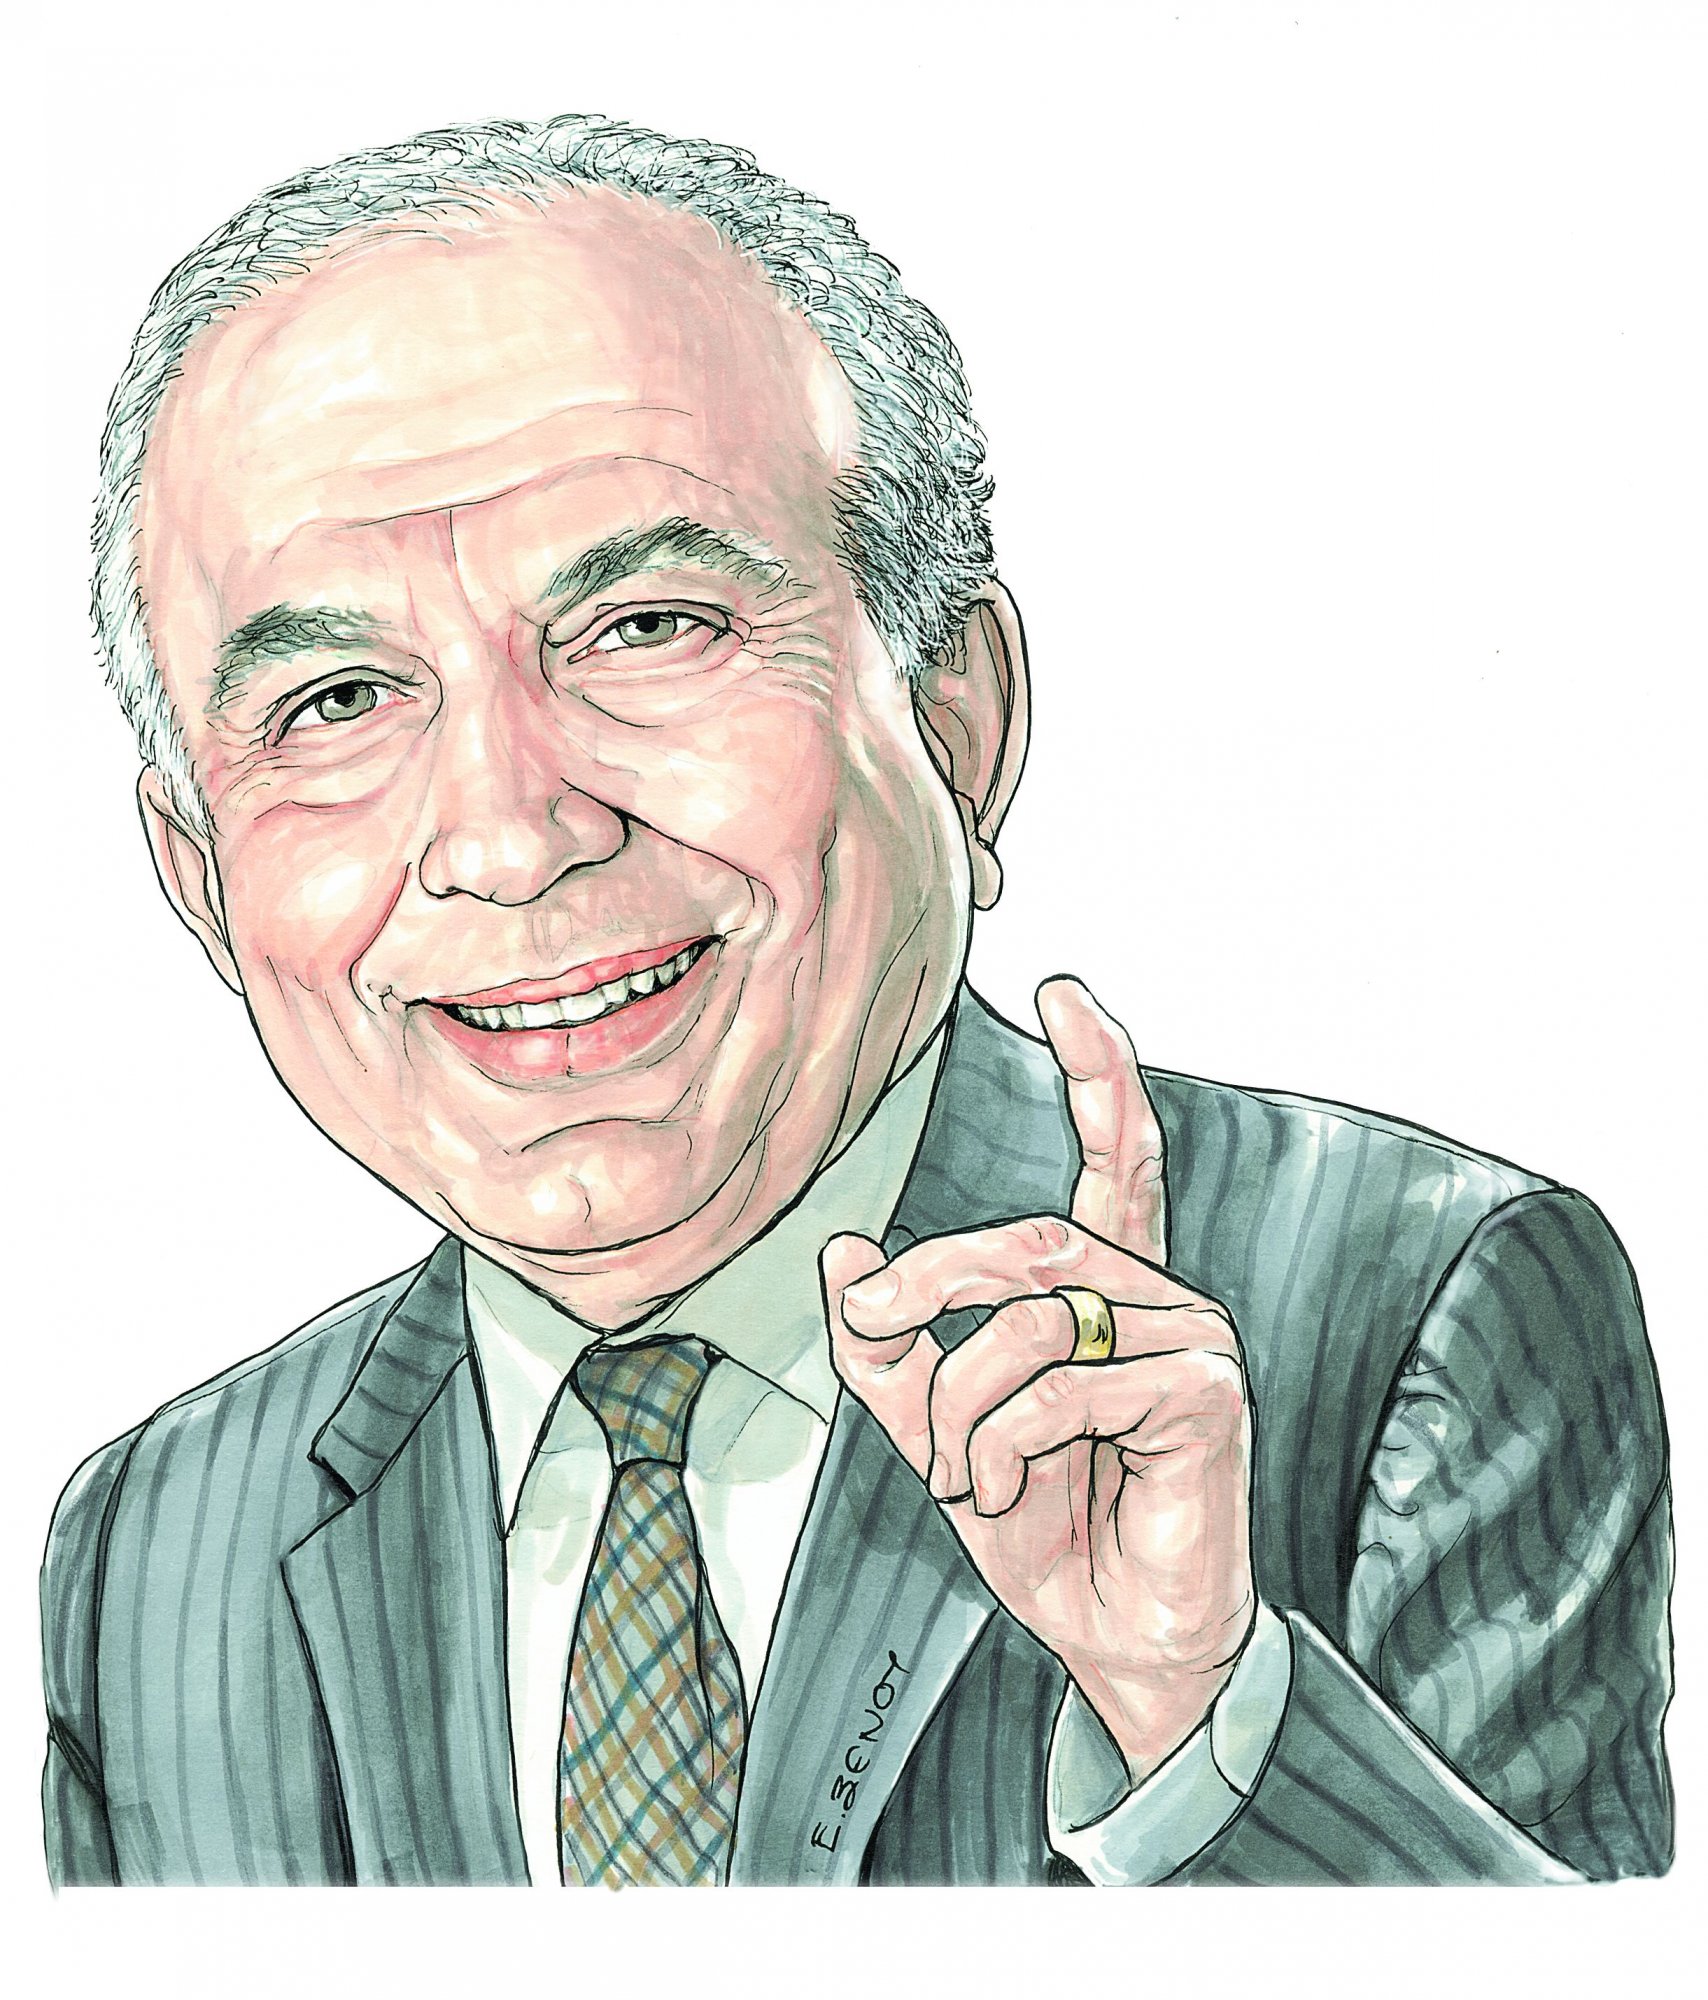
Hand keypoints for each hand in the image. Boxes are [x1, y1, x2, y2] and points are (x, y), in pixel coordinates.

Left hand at [822, 978, 1254, 1780]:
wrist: (1118, 1636)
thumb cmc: (1049, 1526)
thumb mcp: (941, 1430)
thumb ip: (891, 1350)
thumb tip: (842, 1257)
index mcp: (1110, 1290)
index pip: (1118, 1158)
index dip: (1099, 1071)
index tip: (1064, 991)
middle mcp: (1159, 1297)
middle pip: (1029, 1237)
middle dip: (927, 1278)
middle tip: (869, 1316)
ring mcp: (1192, 1340)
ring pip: (1031, 1318)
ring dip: (958, 1406)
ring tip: (960, 1473)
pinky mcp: (1205, 1395)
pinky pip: (1061, 1386)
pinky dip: (997, 1447)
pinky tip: (1002, 1492)